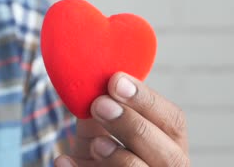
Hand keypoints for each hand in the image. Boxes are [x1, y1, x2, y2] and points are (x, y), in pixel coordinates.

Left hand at [55, 72, 189, 166]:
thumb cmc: (101, 145)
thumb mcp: (102, 124)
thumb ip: (104, 104)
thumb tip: (91, 78)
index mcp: (169, 143)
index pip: (173, 121)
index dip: (147, 100)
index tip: (115, 81)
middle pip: (167, 153)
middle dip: (132, 125)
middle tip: (100, 104)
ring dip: (118, 157)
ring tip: (95, 143)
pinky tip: (63, 161)